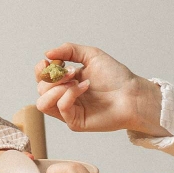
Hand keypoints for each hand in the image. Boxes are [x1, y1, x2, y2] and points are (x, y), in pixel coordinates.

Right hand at [35, 43, 166, 135]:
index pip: (40, 78)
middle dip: (53, 77)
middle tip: (72, 71)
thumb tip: (47, 53)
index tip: (51, 61)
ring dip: (55, 88)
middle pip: (40, 89)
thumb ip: (69, 50)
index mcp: (65, 81)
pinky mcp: (75, 122)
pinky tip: (85, 87)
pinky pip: (61, 108)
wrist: (132, 93)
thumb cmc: (116, 76)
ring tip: (74, 80)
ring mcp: (69, 110)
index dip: (41, 69)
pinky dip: (70, 94)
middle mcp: (64, 96)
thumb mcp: (91, 55)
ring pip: (43, 103)